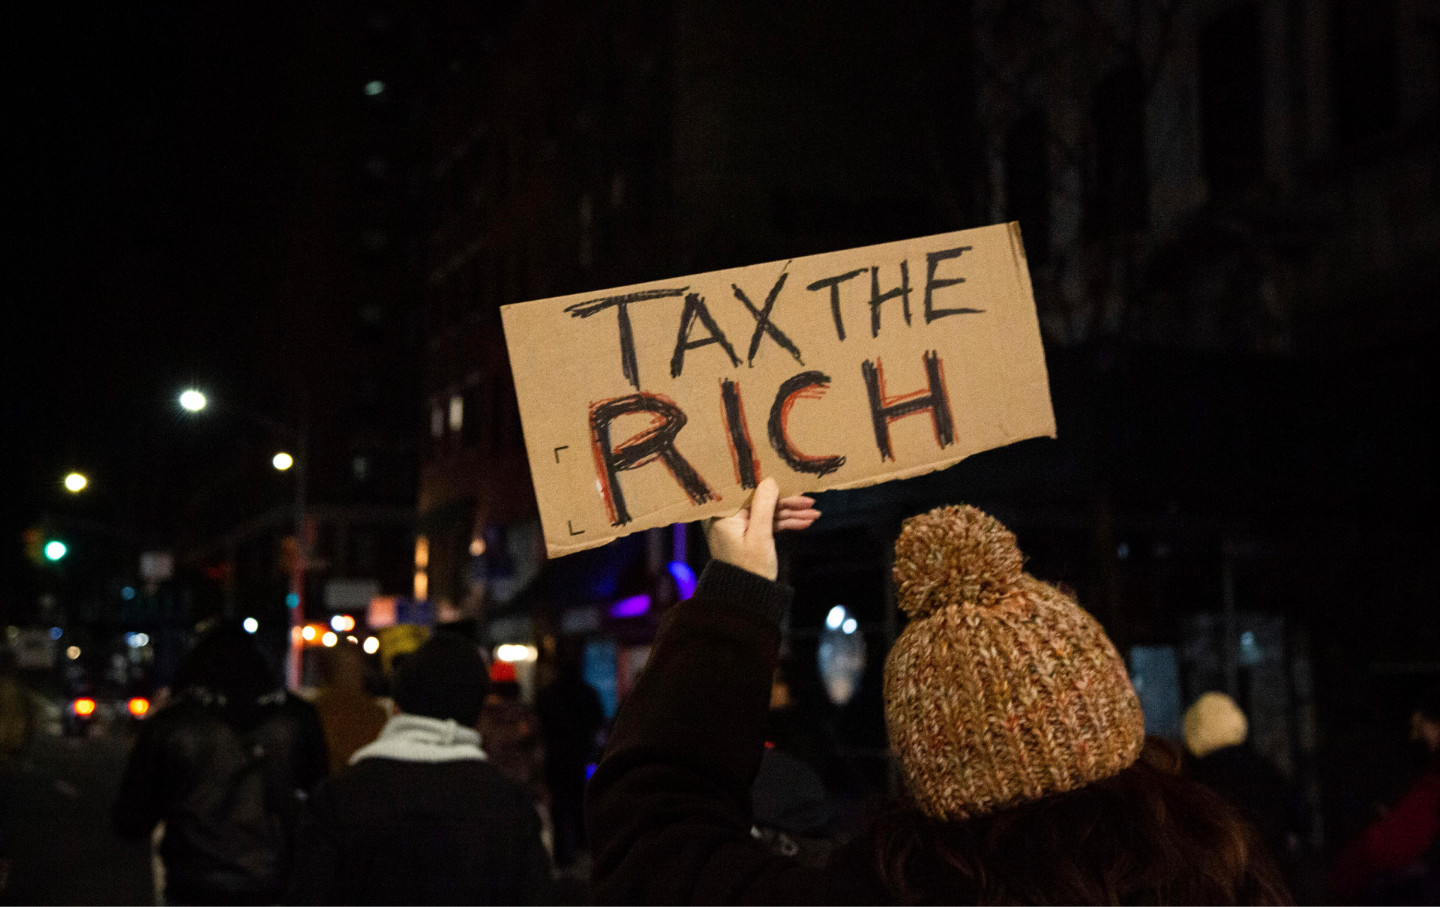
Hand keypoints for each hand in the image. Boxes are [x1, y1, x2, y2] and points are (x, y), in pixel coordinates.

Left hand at [703, 478, 819, 579]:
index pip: (747, 492)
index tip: (788, 480)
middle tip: (810, 500)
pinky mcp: (749, 535)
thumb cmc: (750, 568)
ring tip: (814, 513)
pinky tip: (805, 522)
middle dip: (787, 503)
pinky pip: (767, 524)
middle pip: (760, 502)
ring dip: (791, 514)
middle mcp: (727, 518)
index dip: (770, 486)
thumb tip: (769, 480)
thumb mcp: (760, 536)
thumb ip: (764, 506)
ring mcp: (739, 527)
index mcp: (722, 515)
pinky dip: (785, 524)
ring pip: (767, 513)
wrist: (748, 598)